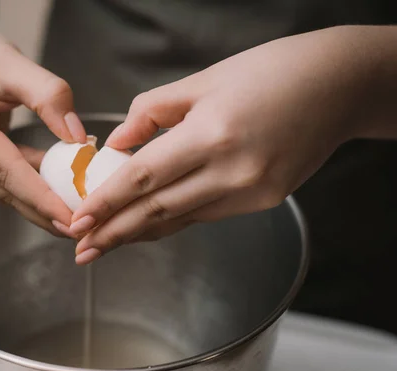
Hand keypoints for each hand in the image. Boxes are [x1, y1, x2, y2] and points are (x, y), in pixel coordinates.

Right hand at [0, 0, 85, 235]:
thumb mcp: (15, 64)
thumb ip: (50, 97)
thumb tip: (78, 139)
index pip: (3, 170)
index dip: (40, 198)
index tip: (71, 220)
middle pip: (1, 188)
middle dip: (42, 210)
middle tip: (80, 229)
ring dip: (36, 201)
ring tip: (74, 215)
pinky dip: (25, 184)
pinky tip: (55, 191)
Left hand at [71, 26, 388, 264]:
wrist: (339, 86)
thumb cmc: (271, 72)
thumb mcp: (203, 80)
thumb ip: (153, 112)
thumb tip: (118, 143)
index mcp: (212, 134)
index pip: (143, 178)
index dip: (107, 204)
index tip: (78, 222)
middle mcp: (232, 171)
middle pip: (158, 210)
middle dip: (115, 234)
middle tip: (82, 251)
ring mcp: (252, 191)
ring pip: (182, 219)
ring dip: (141, 234)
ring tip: (107, 245)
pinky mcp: (265, 201)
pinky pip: (207, 214)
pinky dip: (175, 221)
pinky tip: (151, 227)